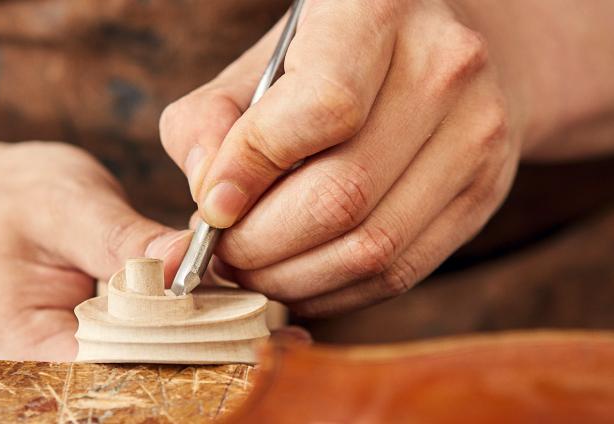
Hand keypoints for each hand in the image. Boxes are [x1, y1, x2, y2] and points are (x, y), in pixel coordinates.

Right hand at [0, 139, 190, 359]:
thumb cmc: (12, 198)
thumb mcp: (71, 203)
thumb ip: (127, 239)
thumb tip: (187, 260)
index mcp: (9, 340)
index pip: (103, 366)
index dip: (160, 342)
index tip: (202, 310)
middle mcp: (13, 372)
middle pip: (111, 380)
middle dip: (163, 343)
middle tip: (204, 304)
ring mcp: (30, 373)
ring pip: (115, 375)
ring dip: (155, 342)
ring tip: (182, 304)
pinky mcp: (51, 365)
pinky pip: (108, 363)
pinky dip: (141, 340)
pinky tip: (162, 312)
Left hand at [161, 0, 528, 315]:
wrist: (444, 56)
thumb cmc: (331, 62)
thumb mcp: (260, 63)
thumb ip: (210, 119)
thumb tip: (209, 201)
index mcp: (376, 11)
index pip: (320, 109)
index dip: (253, 170)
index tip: (211, 208)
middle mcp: (444, 68)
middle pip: (343, 196)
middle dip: (261, 245)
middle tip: (224, 254)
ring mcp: (476, 135)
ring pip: (372, 248)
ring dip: (293, 279)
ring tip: (253, 270)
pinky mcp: (484, 193)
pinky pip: (400, 272)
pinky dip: (335, 291)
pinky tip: (298, 279)